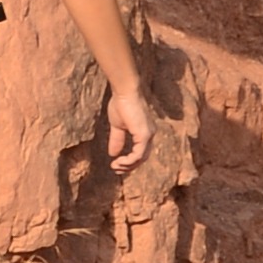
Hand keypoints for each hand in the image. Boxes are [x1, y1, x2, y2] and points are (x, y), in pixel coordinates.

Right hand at [94, 59, 158, 174]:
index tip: (117, 164)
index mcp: (145, 131)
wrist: (124, 92)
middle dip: (129, 166)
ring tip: (115, 167)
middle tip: (116, 170)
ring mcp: (148, 135)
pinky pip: (138, 155)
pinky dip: (128, 161)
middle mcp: (150, 134)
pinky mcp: (144, 135)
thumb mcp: (117, 126)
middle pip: (142, 158)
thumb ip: (117, 140)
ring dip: (127, 165)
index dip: (130, 160)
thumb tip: (112, 154)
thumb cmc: (121, 104)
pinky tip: (118, 162)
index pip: (141, 151)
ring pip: (141, 158)